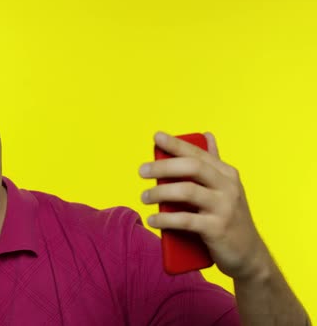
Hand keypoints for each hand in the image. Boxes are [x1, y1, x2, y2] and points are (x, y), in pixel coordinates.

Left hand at [139, 131, 269, 279]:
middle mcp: (228, 188)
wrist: (249, 256)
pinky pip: (186, 220)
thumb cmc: (230, 218)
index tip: (156, 137)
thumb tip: (206, 134)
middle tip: (142, 171)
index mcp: (227, 174)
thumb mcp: (226, 188)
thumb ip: (214, 163)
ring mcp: (224, 208)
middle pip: (192, 168)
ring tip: (143, 197)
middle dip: (164, 166)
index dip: (176, 144)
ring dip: (160, 193)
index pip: (198, 154)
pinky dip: (165, 219)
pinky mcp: (217, 229)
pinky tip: (152, 220)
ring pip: (187, 192)